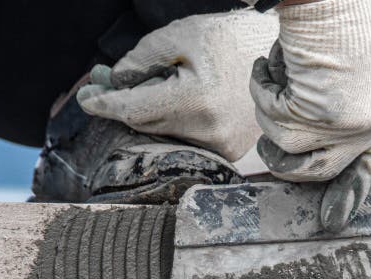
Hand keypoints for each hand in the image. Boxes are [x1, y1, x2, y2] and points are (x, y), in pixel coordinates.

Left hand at [78, 10, 278, 161]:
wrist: (284, 56)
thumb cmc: (233, 38)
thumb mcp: (183, 35)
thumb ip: (143, 58)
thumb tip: (115, 81)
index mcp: (197, 101)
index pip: (135, 110)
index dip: (105, 104)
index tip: (86, 99)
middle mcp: (208, 132)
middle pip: (146, 124)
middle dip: (123, 104)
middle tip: (103, 86)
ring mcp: (220, 146)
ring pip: (165, 132)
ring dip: (151, 110)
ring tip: (158, 82)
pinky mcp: (228, 151)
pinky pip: (186, 137)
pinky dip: (174, 120)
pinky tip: (181, 98)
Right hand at [250, 0, 370, 230]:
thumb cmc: (333, 15)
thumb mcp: (347, 71)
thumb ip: (339, 109)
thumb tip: (303, 153)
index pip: (367, 163)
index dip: (347, 192)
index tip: (333, 220)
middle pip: (321, 170)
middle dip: (283, 157)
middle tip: (266, 142)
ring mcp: (355, 121)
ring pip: (290, 148)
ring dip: (269, 114)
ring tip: (273, 76)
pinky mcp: (327, 116)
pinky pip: (275, 123)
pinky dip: (262, 92)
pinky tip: (269, 64)